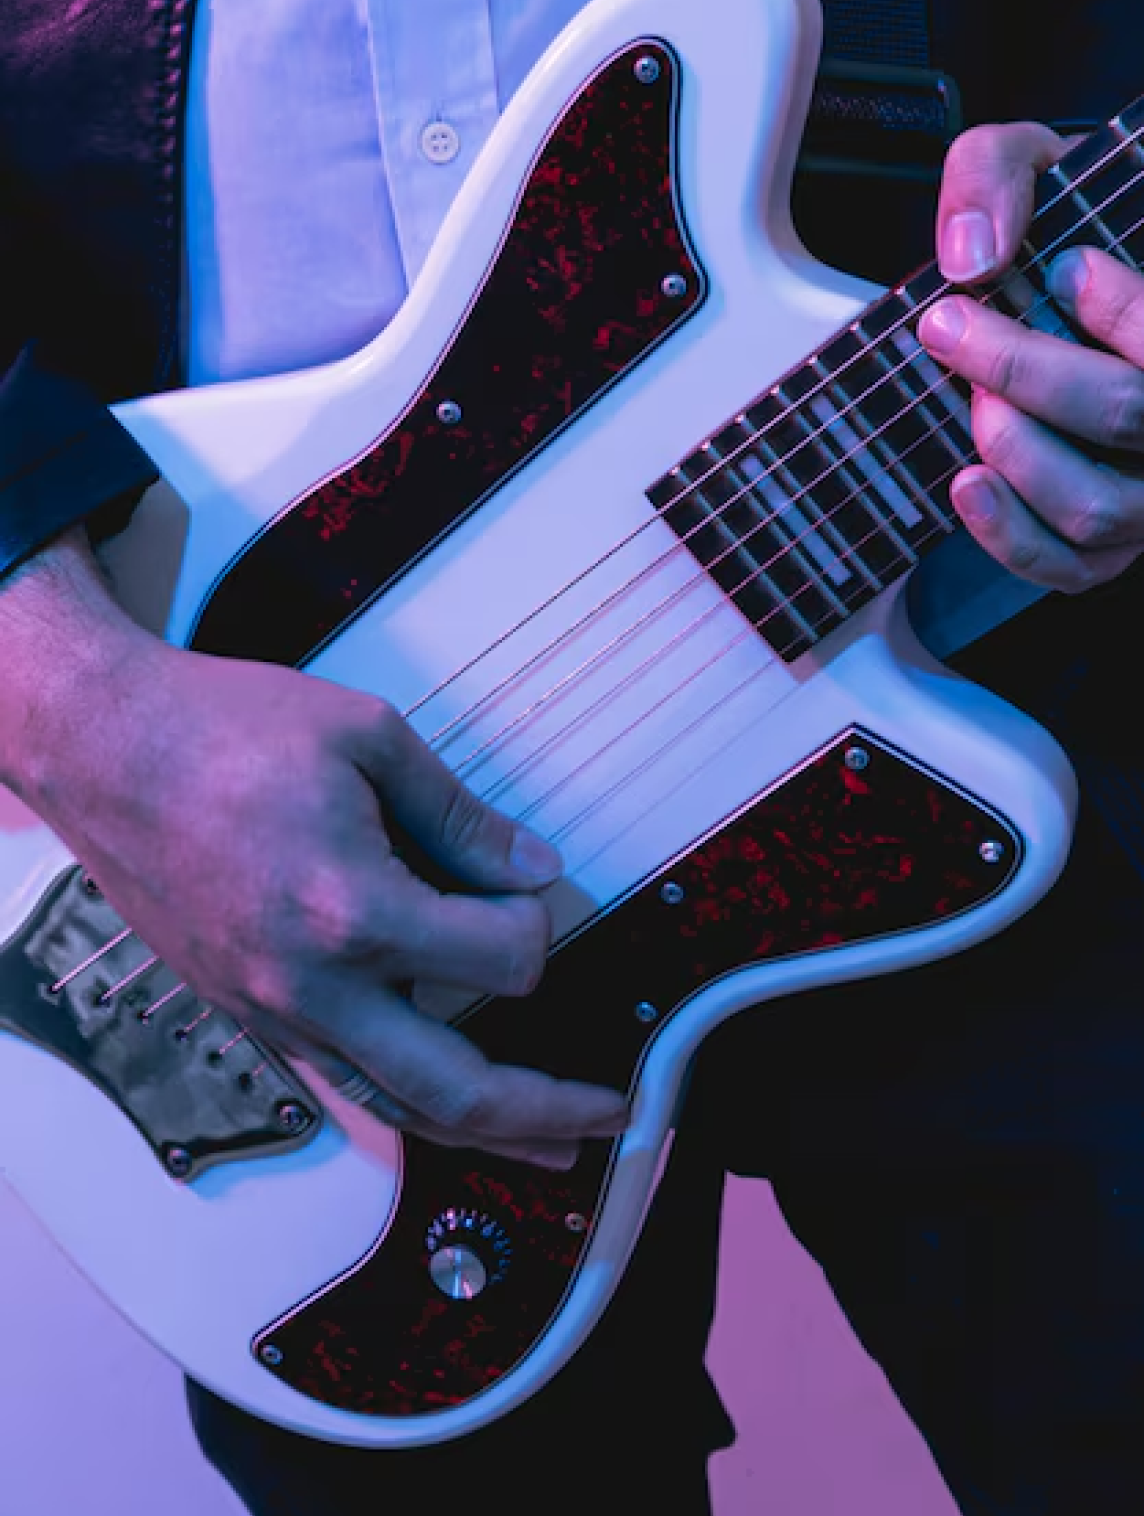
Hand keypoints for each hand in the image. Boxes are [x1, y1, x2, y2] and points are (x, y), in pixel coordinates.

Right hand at [26, 637, 627, 1167]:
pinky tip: (441, 1110)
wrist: (103, 747)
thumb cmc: (218, 730)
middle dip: (546, 1107)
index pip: (501, 958)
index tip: (530, 889)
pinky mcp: (249, 1013)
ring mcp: (274, 1011)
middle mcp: (312, 985)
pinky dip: (406, 1110)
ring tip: (546, 1145)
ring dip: (484, 1136)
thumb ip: (462, 816)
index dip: (536, 921)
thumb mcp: (368, 738)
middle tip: (611, 1111)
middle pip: (456, 1089)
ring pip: (396, 1111)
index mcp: (352, 911)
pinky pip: (342, 1087)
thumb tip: (533, 870)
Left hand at [917, 121, 1143, 590]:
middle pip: (1124, 414)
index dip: (1121, 307)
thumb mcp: (1035, 168)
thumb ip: (998, 175)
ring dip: (1016, 449)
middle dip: (1024, 369)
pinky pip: (1066, 567)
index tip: (1061, 270)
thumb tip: (973, 258)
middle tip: (949, 326)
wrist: (1047, 298)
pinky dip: (1007, 533)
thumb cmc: (1052, 235)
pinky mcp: (1108, 549)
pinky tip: (964, 481)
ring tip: (973, 399)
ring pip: (1096, 505)